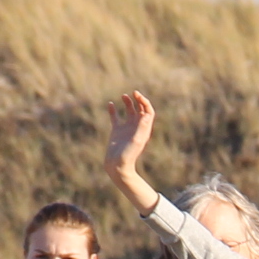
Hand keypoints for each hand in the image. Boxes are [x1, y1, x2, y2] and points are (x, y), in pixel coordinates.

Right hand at [105, 91, 161, 211]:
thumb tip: (147, 114)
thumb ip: (142, 127)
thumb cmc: (128, 154)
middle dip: (138, 100)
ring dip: (128, 103)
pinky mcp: (117, 131)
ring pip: (129, 112)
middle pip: (140, 110)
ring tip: (124, 96)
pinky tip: (110, 104)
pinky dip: (113, 110)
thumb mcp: (136, 140)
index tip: (137, 95)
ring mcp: (126, 129)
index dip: (144, 102)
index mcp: (144, 129)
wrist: (117, 165)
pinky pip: (116, 118)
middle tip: (133, 93)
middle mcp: (136, 127)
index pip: (148, 111)